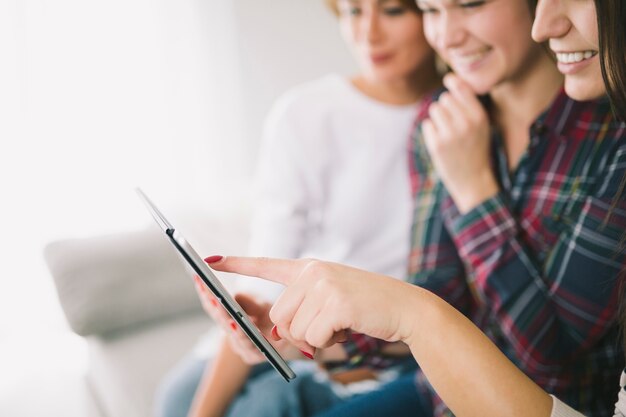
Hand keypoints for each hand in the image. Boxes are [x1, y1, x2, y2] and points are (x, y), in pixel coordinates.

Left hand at [207, 257, 420, 357]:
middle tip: (327, 327)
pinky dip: (328, 341)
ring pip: (293, 329)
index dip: (236, 264)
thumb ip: (301, 309)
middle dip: (298, 331)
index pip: (266, 265)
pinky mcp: (334, 303)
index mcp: (308, 268)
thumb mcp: (330, 300)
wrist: (404, 307)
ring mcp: (323, 285)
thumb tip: (278, 332)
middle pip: (278, 315)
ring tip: (341, 323)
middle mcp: (312, 271)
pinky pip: (313, 337)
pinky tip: (348, 327)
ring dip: (315, 338)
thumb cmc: (366, 307)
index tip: (207, 260)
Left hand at [422, 73, 498, 212]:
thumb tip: (450, 79)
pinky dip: (431, 132)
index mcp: (480, 116)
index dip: (452, 82)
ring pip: (435, 109)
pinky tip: (441, 143)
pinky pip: (427, 125)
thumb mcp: (481, 125)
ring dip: (438, 119)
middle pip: (445, 98)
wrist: (473, 181)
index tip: (448, 80)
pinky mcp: (436, 144)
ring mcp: (450, 134)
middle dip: (446, 108)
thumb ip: (469, 105)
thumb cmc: (476, 149)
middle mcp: (466, 123)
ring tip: (448, 133)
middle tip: (453, 124)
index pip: (461, 88)